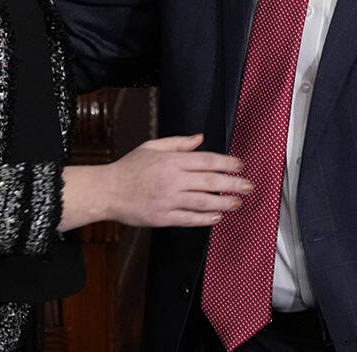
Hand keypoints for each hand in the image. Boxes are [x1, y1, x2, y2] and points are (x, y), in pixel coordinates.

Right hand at [59, 134, 250, 230]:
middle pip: (211, 182)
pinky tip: (217, 217)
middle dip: (233, 184)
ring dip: (225, 203)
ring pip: (204, 202)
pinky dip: (206, 218)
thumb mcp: (152, 146)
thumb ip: (178, 143)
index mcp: (171, 161)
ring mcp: (168, 200)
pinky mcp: (163, 217)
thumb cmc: (129, 168)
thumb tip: (200, 138)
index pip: (207, 160)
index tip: (240, 165)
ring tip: (238, 203)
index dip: (227, 163)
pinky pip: (190, 219)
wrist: (107, 191)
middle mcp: (173, 180)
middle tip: (248, 186)